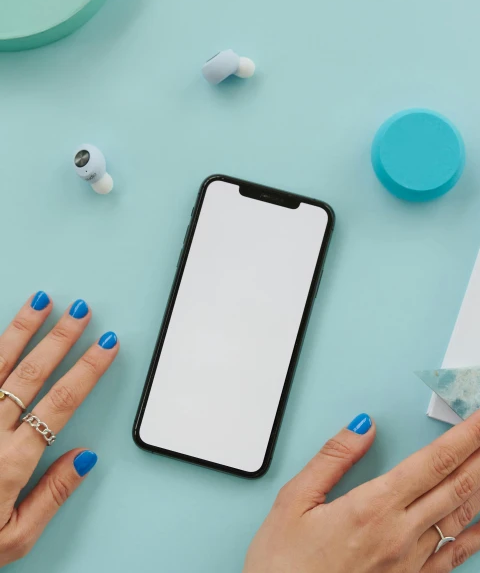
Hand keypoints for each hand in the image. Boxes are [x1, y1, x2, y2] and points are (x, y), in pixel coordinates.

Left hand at [0, 292, 118, 565]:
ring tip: (40, 302)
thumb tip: (85, 457)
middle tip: (80, 310)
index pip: (61, 402)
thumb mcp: (13, 540)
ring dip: (21, 330)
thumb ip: (51, 496)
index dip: (87, 369)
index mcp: (10, 462)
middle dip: (60, 337)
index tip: (107, 344)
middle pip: (31, 373)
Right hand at [245, 404, 479, 572]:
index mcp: (372, 508)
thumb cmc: (283, 565)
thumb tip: (363, 425)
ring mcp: (410, 560)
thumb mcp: (293, 500)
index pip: (434, 461)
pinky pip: (456, 555)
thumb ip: (333, 458)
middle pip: (456, 483)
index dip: (468, 435)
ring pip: (462, 513)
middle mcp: (399, 534)